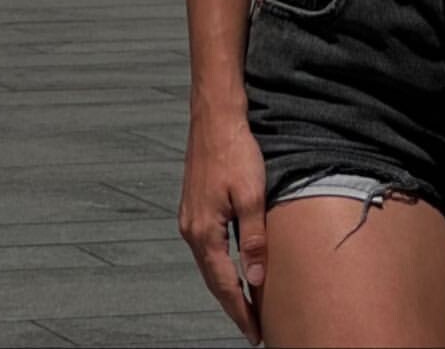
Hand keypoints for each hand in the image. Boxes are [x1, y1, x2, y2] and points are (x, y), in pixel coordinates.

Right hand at [179, 110, 268, 344]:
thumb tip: (254, 279)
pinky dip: (220, 264)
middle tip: (252, 327)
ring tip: (246, 303)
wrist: (215, 117)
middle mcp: (192, 229)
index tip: (254, 333)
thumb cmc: (234, 150)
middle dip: (233, 304)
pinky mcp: (194, 206)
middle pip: (213, 279)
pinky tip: (232, 266)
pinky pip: (207, 247)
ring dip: (226, 285)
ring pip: (209, 264)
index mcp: (204, 232)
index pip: (224, 284)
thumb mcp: (252, 195)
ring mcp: (190, 218)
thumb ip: (253, 239)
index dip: (240, 311)